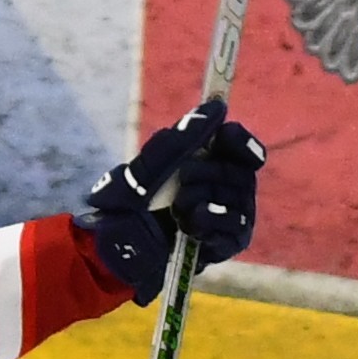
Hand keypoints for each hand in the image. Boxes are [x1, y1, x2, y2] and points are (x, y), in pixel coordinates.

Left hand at [75, 99, 266, 302]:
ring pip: (241, 199)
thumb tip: (215, 108)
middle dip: (209, 174)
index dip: (238, 140)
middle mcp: (224, 187)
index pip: (240, 146)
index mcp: (205, 161)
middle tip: (181, 184)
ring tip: (177, 211)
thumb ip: (179, 139)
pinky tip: (192, 226)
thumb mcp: (146, 167)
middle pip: (241, 172)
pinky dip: (213, 222)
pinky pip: (236, 227)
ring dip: (205, 200)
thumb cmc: (126, 206)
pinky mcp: (227, 243)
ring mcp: (228, 216)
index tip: (223, 137)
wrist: (116, 251)